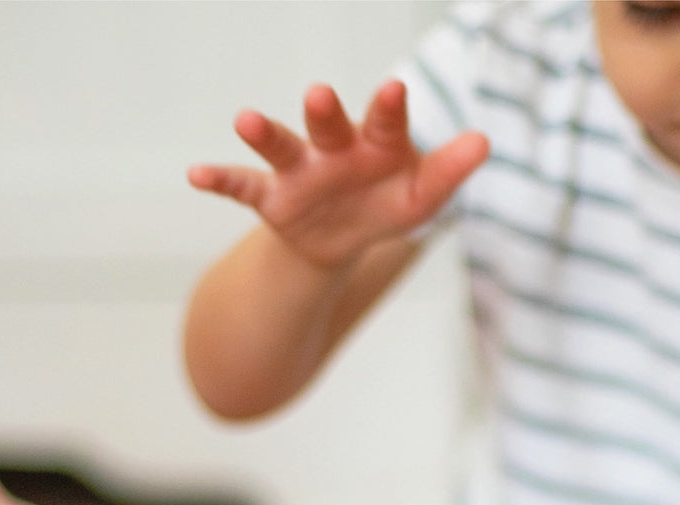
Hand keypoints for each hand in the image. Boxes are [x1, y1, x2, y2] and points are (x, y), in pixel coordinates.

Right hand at [188, 80, 487, 268]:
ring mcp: (299, 171)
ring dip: (264, 133)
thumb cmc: (386, 203)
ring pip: (281, 147)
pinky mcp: (271, 198)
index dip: (388, 109)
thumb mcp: (421, 197)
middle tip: (320, 94)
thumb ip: (449, 170)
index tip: (394, 90)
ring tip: (245, 120)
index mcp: (374, 144)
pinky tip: (195, 176)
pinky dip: (220, 180)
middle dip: (324, 111)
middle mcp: (333, 148)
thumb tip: (484, 141)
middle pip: (328, 125)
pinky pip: (242, 186)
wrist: (345, 239)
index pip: (384, 123)